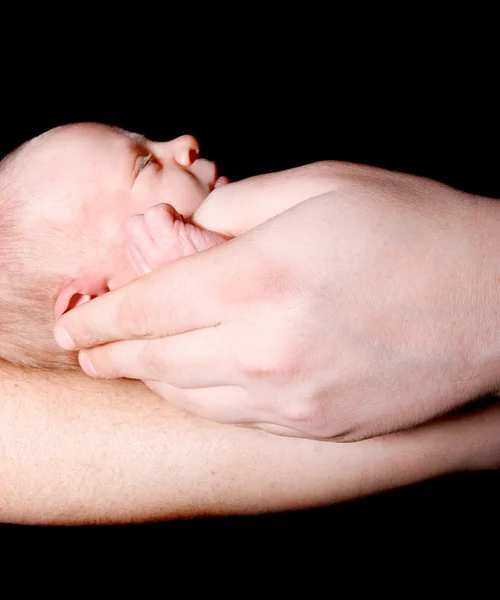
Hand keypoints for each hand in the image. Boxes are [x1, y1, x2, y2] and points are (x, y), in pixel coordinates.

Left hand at [54, 164, 499, 439]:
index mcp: (258, 278)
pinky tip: (192, 383)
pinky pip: (237, 416)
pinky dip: (201, 399)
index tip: (75, 321)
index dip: (100, 314)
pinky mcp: (317, 423)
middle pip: (157, 359)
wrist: (494, 299)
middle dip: (111, 353)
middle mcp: (265, 347)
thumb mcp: (319, 186)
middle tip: (86, 347)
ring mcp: (292, 396)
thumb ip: (236, 208)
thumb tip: (188, 228)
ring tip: (130, 364)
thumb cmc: (413, 229)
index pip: (146, 305)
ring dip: (151, 379)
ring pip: (191, 395)